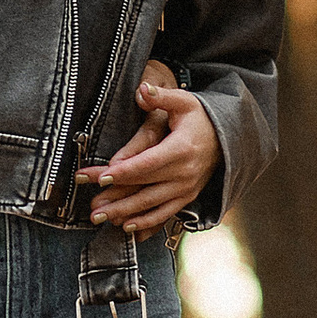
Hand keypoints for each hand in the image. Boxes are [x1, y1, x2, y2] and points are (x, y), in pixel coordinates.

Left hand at [80, 67, 217, 233]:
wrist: (226, 140)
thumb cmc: (199, 119)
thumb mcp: (183, 102)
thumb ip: (161, 96)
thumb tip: (142, 90)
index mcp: (182, 148)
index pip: (149, 163)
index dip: (125, 171)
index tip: (102, 176)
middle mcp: (185, 173)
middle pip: (145, 187)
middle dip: (116, 196)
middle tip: (91, 205)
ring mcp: (186, 189)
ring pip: (151, 205)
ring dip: (125, 213)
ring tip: (100, 218)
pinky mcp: (186, 198)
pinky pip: (164, 215)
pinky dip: (145, 223)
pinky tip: (126, 227)